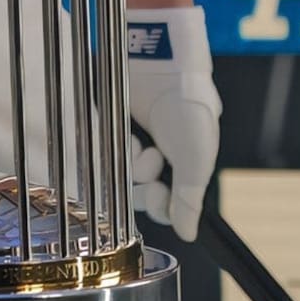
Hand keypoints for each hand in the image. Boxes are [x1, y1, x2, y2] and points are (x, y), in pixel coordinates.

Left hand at [127, 5, 220, 242]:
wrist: (162, 66)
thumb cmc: (188, 109)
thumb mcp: (197, 160)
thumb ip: (190, 200)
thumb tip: (189, 234)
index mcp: (180, 165)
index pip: (162, 206)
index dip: (160, 206)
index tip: (163, 194)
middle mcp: (154, 156)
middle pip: (137, 195)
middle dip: (144, 183)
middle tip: (154, 161)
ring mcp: (130, 142)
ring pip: (120, 176)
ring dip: (133, 162)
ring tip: (143, 141)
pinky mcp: (108, 129)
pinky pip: (102, 155)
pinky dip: (116, 147)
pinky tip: (128, 132)